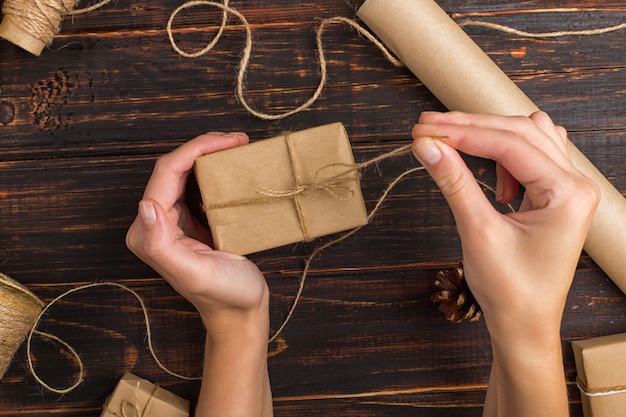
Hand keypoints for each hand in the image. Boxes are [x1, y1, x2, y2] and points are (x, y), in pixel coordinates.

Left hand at [125, 132, 269, 338]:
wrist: (241, 312)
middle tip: (238, 139)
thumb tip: (145, 205)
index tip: (231, 141)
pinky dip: (214, 171)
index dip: (196, 149)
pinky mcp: (190, 221)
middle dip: (203, 147)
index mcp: (150, 231)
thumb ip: (160, 244)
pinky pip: (196, 186)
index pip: (167, 173)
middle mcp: (156, 222)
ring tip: (238, 146)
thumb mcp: (194, 273)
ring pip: (185, 173)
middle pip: (174, 168)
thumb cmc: (224, 295)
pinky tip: (232, 166)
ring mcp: (172, 221)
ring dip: (208, 155)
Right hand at [411, 111, 598, 416]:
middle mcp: (576, 184)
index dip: (463, 133)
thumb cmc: (510, 289)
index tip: (425, 130)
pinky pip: (533, 155)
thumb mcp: (477, 232)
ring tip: (457, 151)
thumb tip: (427, 147)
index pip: (509, 145)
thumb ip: (454, 182)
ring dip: (490, 138)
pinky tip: (492, 181)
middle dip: (472, 128)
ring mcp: (569, 188)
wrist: (524, 324)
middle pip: (520, 132)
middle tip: (428, 129)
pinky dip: (505, 155)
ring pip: (528, 137)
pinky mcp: (557, 194)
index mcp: (568, 193)